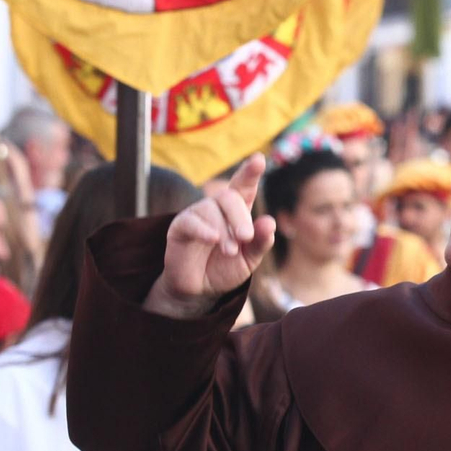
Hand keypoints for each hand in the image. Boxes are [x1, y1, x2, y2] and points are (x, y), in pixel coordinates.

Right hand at [145, 154, 275, 318]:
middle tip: (246, 237)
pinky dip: (204, 229)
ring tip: (230, 251)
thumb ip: (261, 242)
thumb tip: (270, 222)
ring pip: (211, 209)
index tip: (259, 160)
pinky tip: (213, 239)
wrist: (200, 290)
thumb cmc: (225, 268)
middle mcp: (217, 207)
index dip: (250, 173)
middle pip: (229, 197)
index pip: (244, 186)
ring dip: (224, 230)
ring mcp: (198, 214)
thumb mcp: (249, 259)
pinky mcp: (180, 226)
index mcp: (237, 211)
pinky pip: (191, 221)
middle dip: (240, 217)